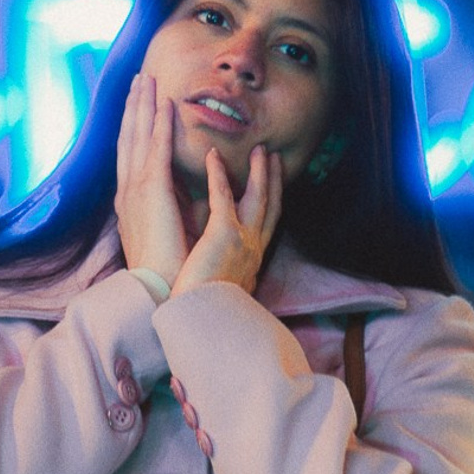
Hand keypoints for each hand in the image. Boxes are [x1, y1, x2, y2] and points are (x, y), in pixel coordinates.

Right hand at [114, 72, 188, 286]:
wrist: (159, 288)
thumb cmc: (166, 265)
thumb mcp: (163, 228)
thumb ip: (166, 204)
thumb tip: (178, 188)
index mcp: (128, 199)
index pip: (129, 152)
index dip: (133, 124)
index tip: (138, 101)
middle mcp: (126, 189)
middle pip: (128, 137)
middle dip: (134, 106)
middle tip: (139, 79)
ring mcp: (135, 189)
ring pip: (138, 136)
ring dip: (143, 106)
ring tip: (147, 80)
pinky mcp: (151, 191)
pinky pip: (155, 149)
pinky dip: (159, 125)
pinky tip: (164, 104)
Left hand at [170, 145, 282, 297]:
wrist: (199, 323)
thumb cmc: (202, 308)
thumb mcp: (222, 283)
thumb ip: (224, 264)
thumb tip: (215, 253)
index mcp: (251, 260)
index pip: (266, 225)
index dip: (271, 200)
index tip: (272, 182)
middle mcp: (253, 249)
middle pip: (271, 206)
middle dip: (274, 180)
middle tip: (274, 156)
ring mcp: (243, 240)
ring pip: (258, 197)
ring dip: (259, 171)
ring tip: (259, 150)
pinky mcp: (224, 234)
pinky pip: (223, 195)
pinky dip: (219, 173)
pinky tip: (212, 155)